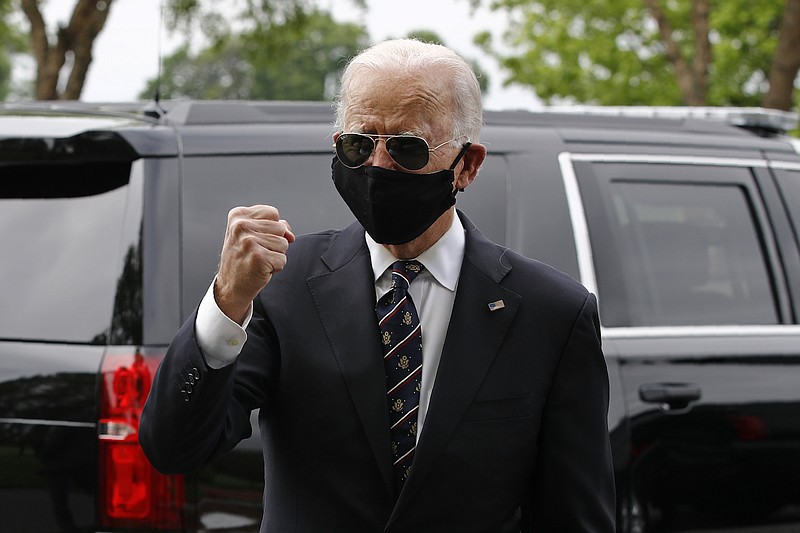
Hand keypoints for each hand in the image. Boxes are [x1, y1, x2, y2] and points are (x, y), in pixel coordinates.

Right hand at [214, 205, 294, 323]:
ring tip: (259, 260)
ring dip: (275, 255)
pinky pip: (282, 259)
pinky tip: (261, 269)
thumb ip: (273, 227)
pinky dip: (276, 267)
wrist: (230, 286)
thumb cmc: (243, 259)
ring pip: (284, 244)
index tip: (257, 239)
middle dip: (275, 243)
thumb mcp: (252, 235)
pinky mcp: (258, 257)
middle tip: (257, 252)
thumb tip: (290, 234)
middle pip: (280, 228)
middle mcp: (240, 226)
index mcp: (238, 215)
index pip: (273, 213)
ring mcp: (248, 241)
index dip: (272, 228)